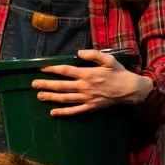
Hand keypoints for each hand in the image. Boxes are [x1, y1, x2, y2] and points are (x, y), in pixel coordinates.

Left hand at [30, 48, 152, 116]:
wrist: (131, 90)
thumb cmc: (119, 73)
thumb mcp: (109, 60)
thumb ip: (93, 55)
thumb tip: (78, 52)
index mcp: (88, 74)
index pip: (66, 71)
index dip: (52, 69)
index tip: (41, 68)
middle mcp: (84, 86)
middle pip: (61, 85)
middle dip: (46, 84)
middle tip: (33, 84)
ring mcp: (87, 98)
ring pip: (65, 98)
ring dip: (51, 97)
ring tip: (39, 96)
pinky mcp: (90, 107)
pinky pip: (75, 111)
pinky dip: (64, 112)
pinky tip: (53, 112)